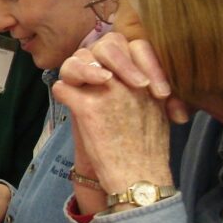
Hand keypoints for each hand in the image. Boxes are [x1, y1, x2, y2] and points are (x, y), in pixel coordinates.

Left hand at [53, 36, 172, 194]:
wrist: (138, 178)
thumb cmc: (149, 149)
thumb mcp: (159, 109)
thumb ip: (145, 86)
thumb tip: (130, 70)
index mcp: (149, 78)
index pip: (132, 44)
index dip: (124, 54)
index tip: (120, 74)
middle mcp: (128, 79)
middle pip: (105, 45)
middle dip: (98, 56)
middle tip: (100, 76)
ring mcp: (106, 92)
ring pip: (77, 61)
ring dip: (75, 70)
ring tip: (80, 85)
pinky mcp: (87, 108)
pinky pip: (63, 87)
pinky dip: (64, 93)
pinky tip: (70, 102)